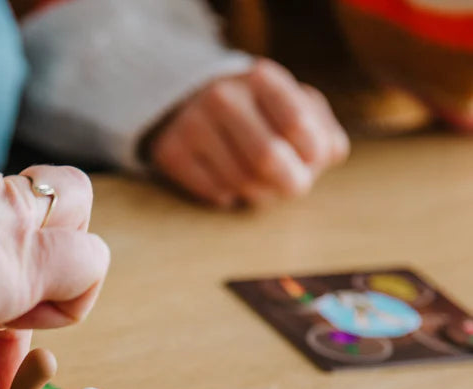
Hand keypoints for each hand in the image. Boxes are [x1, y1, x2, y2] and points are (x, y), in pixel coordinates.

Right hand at [148, 59, 348, 206]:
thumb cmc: (257, 112)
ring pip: (241, 182)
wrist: (191, 104)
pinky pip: (215, 194)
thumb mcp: (292, 105)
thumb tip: (331, 155)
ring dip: (261, 195)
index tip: (313, 161)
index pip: (297, 124)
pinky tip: (233, 184)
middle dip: (290, 183)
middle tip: (294, 187)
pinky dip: (231, 197)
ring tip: (263, 185)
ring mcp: (192, 125)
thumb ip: (322, 129)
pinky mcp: (171, 154)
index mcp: (261, 77)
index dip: (312, 154)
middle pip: (267, 158)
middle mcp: (222, 97)